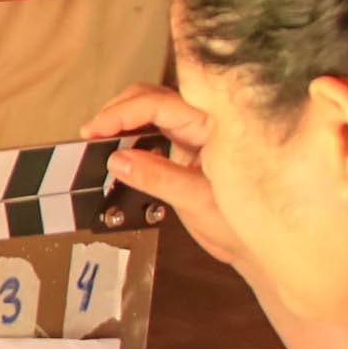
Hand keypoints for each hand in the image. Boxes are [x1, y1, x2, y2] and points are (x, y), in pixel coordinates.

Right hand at [81, 83, 246, 270]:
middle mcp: (206, 124)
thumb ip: (158, 178)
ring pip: (150, 113)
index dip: (123, 113)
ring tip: (100, 142)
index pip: (160, 105)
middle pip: (152, 99)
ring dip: (122, 123)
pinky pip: (151, 134)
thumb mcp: (198, 201)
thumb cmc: (244, 226)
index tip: (96, 129)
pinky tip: (118, 152)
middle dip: (118, 111)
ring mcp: (195, 136)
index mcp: (217, 126)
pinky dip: (130, 139)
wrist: (256, 249)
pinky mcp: (184, 150)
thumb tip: (118, 160)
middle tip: (91, 134)